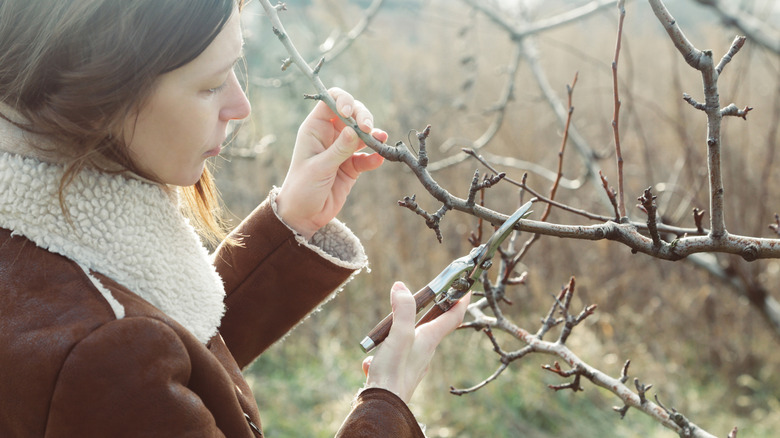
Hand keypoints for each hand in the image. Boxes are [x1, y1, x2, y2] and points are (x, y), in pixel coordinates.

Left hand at [276, 87, 387, 238]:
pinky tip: (378, 159)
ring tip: (381, 140)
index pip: (331, 101)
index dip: (344, 101)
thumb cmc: (302, 189)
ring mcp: (342, 150)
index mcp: (315, 129)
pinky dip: (374, 156)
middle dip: (363, 117)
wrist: (304, 216)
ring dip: (373, 135)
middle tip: (369, 129)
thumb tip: (355, 130)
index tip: (350, 114)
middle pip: (352, 113)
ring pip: (362, 133)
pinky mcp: (352, 166)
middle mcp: (329, 135)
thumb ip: (338, 149)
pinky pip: (367, 156)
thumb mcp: (319, 168)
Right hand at [362, 282, 470, 402]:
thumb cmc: (393, 372)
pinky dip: (383, 355)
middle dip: (430, 311)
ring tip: (383, 335)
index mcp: (429, 339)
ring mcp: (414, 363)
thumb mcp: (399, 335)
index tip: (467, 287)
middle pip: (433, 326)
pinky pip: (393, 357)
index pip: (453, 316)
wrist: (383, 406)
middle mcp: (426, 351)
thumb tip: (401, 287)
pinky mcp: (400, 372)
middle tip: (425, 297)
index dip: (461, 300)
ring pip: (409, 341)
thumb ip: (403, 310)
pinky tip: (371, 362)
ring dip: (398, 333)